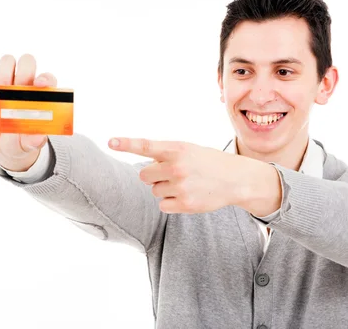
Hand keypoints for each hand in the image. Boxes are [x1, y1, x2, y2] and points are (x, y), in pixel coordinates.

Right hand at [0, 54, 56, 171]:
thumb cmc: (19, 142)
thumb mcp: (26, 145)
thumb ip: (33, 141)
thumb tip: (39, 137)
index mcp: (39, 96)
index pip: (48, 79)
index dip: (46, 78)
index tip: (39, 85)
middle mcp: (23, 85)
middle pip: (27, 62)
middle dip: (24, 71)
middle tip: (16, 89)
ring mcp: (4, 82)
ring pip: (8, 60)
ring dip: (6, 71)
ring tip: (1, 92)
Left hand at [109, 137, 281, 214]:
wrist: (236, 179)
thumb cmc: (208, 161)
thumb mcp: (189, 149)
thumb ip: (165, 155)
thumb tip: (144, 170)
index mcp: (177, 149)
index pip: (146, 146)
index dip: (126, 144)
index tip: (110, 142)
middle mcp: (177, 167)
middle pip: (144, 175)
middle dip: (154, 175)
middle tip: (173, 173)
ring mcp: (180, 187)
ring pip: (154, 190)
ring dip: (165, 188)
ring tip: (186, 183)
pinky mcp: (184, 205)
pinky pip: (163, 205)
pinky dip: (171, 202)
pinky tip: (188, 195)